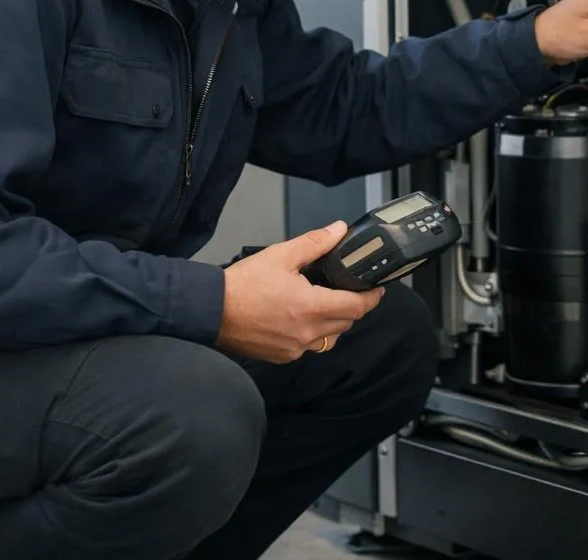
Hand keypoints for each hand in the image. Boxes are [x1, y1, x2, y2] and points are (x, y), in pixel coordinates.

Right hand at [215, 221, 384, 362]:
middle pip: (346, 323)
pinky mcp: (282, 356)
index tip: (376, 289)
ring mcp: (295, 348)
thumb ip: (315, 243)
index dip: (371, 298)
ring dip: (332, 323)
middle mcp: (306, 333)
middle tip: (347, 290)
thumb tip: (338, 231)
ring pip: (329, 338)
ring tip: (322, 304)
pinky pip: (308, 348)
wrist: (211, 310)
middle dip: (352, 307)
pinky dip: (311, 334)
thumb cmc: (242, 285)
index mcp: (311, 307)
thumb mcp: (280, 255)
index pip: (357, 307)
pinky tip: (299, 318)